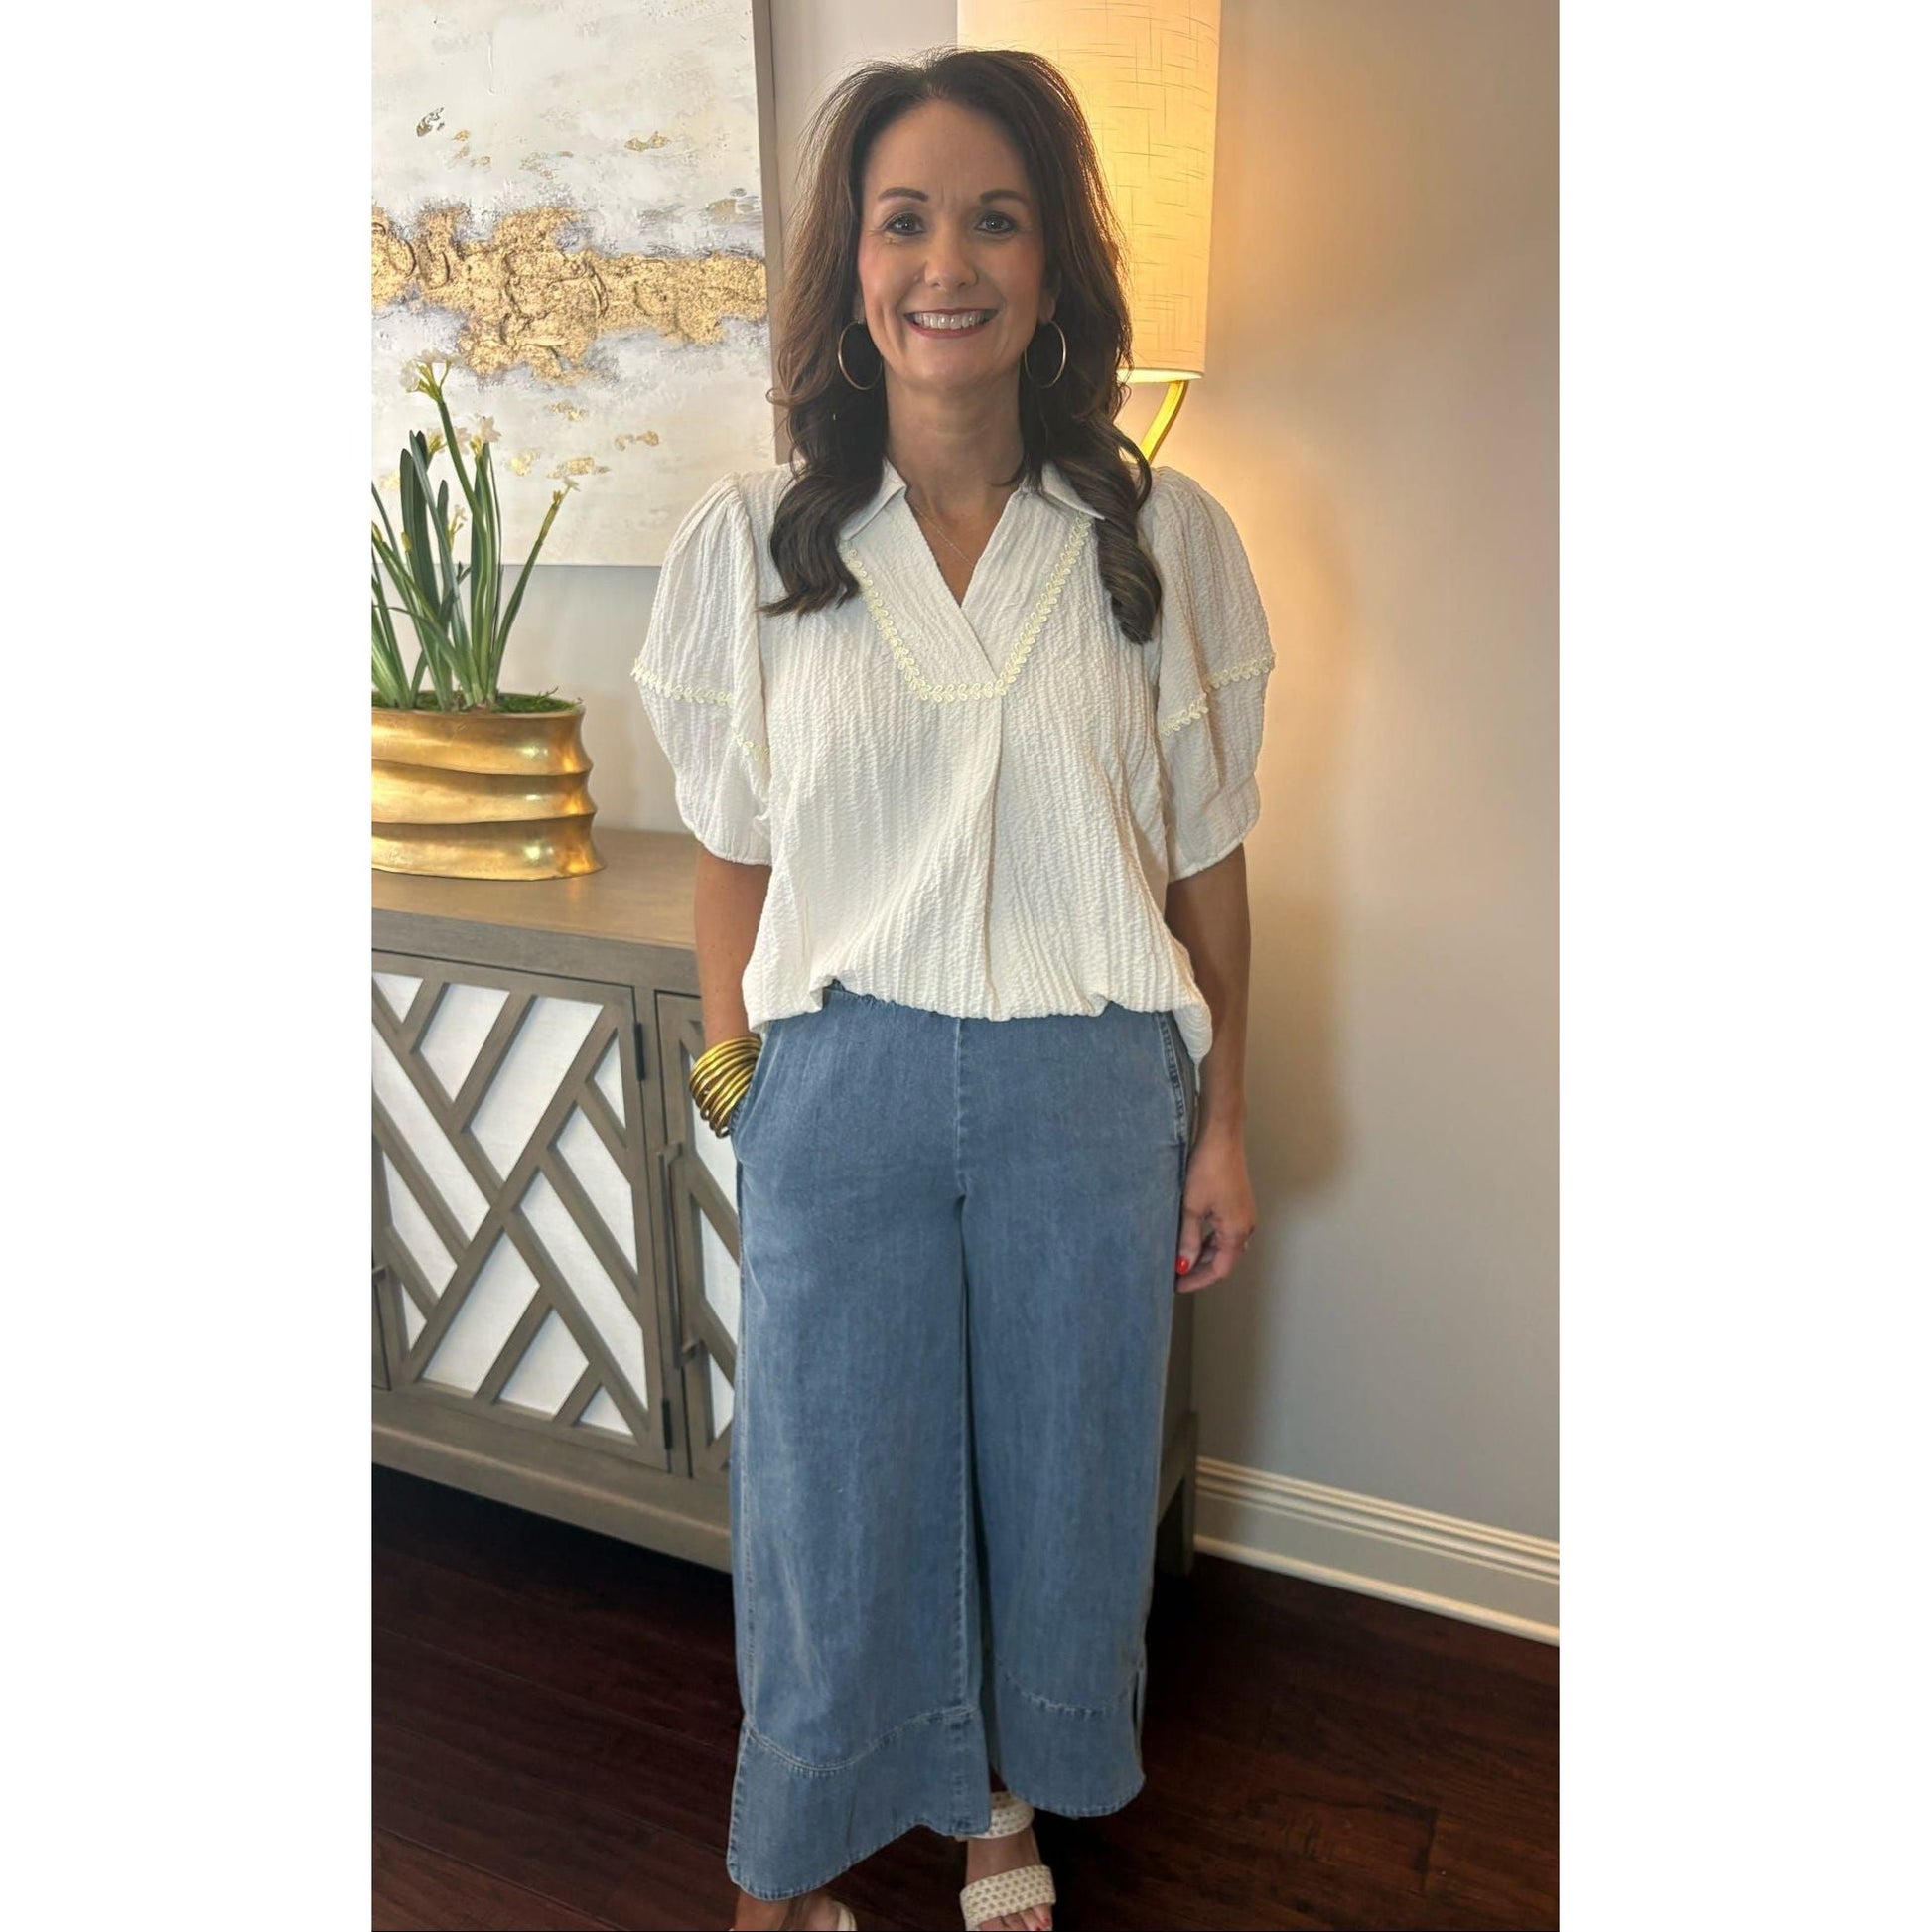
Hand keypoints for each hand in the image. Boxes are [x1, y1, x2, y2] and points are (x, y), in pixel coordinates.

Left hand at [1175, 1120, 1257, 1292]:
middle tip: (1175, 1274)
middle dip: (1199, 1269)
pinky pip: (1225, 1232)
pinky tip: (1192, 1239)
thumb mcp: (1192, 1207)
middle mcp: (1245, 1227)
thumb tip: (1183, 1264)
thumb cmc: (1208, 1169)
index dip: (1198, 1280)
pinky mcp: (1238, 1205)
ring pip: (1224, 1246)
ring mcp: (1244, 1216)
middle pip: (1224, 1260)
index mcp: (1237, 1231)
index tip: (1177, 1286)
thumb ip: (1188, 1239)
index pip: (1220, 1269)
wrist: (1222, 1138)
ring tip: (1180, 1259)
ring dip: (1203, 1255)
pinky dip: (1209, 1241)